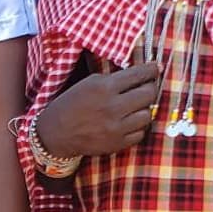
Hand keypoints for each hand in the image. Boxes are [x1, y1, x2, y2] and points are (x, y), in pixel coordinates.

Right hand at [32, 59, 162, 159]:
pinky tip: (127, 123)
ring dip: (143, 110)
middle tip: (146, 88)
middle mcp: (113, 106)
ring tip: (134, 108)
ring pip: (148, 114)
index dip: (151, 70)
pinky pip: (141, 133)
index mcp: (105, 87)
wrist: (57, 133)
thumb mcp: (88, 83)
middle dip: (149, 89)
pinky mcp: (118, 143)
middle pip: (149, 94)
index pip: (138, 74)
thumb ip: (113, 79)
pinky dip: (137, 127)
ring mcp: (117, 127)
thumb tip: (138, 75)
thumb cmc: (71, 104)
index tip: (155, 68)